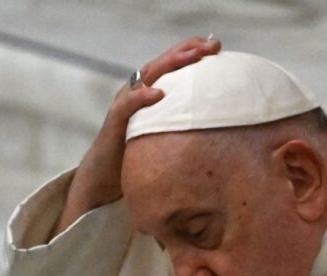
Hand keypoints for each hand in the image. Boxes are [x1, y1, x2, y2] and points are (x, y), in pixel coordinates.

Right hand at [47, 36, 221, 238]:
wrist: (105, 180)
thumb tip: (221, 123)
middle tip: (213, 45)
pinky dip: (142, 97)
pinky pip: (128, 105)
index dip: (193, 50)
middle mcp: (137, 92)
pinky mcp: (115, 123)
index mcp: (151, 93)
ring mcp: (125, 105)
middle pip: (164, 63)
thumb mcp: (168, 134)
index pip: (173, 64)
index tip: (218, 45)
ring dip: (170, 64)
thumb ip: (186, 124)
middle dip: (188, 50)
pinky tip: (159, 93)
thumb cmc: (140, 156)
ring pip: (148, 76)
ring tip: (193, 56)